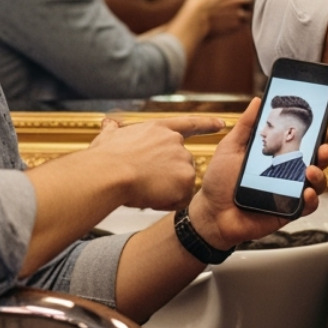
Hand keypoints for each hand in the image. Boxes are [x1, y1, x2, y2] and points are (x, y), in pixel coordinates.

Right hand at [88, 114, 222, 212]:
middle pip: (182, 162)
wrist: (111, 172)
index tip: (221, 124)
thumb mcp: (108, 138)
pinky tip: (150, 197)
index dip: (206, 125)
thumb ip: (113, 131)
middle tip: (145, 182)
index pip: (189, 124)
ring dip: (166, 189)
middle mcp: (175, 141)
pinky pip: (180, 199)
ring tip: (144, 188)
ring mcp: (183, 160)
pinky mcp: (186, 179)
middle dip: (168, 175)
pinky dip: (167, 202)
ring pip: (181, 181)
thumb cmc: (106, 158)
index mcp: (158, 128)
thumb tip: (108, 124)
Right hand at [181, 0, 252, 36]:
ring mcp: (238, 13)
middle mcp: (238, 0)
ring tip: (236, 11)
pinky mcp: (236, 25)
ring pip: (250, 11)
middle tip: (242, 0)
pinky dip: (241, 20)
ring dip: (246, 10)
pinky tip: (232, 19)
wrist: (194, 20)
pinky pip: (245, 22)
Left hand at [187, 97, 327, 249]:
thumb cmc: (219, 181)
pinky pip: (307, 207)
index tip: (319, 125)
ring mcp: (288, 193)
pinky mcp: (288, 212)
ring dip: (319, 176)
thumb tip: (258, 101)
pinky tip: (306, 193)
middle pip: (314, 162)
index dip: (312, 135)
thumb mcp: (231, 147)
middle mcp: (285, 174)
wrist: (211, 213)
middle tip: (323, 148)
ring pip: (316, 184)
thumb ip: (246, 125)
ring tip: (310, 171)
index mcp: (274, 157)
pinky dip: (311, 200)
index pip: (299, 143)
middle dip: (324, 154)